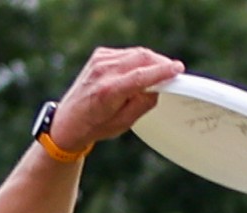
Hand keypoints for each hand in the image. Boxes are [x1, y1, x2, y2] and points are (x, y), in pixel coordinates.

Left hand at [46, 47, 185, 152]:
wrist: (68, 121)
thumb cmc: (96, 125)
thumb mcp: (124, 123)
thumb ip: (144, 103)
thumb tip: (159, 85)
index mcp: (108, 92)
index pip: (141, 76)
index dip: (162, 71)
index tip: (178, 69)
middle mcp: (102, 72)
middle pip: (141, 58)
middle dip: (161, 63)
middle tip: (173, 72)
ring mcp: (99, 61)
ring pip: (136, 53)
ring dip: (151, 61)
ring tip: (159, 73)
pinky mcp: (99, 55)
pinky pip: (127, 53)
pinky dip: (137, 60)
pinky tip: (139, 72)